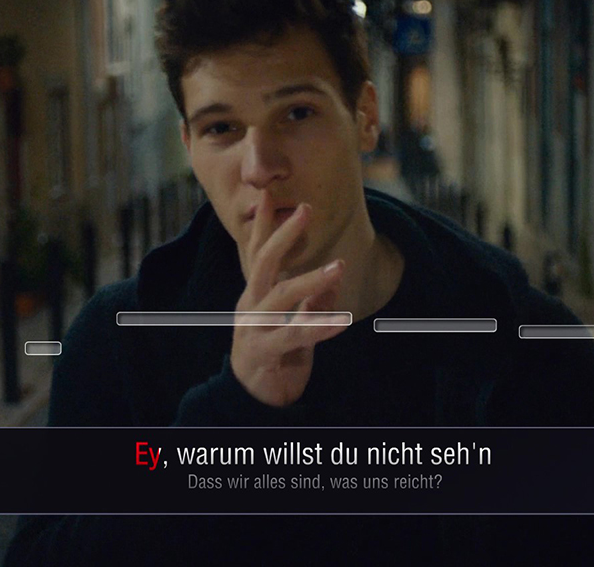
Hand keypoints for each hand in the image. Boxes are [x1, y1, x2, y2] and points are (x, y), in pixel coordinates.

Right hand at [230, 192, 346, 406]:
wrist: (252, 399)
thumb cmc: (273, 355)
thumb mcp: (293, 322)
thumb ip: (313, 299)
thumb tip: (335, 272)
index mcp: (255, 295)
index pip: (258, 252)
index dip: (265, 224)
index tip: (269, 194)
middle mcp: (250, 305)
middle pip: (264, 262)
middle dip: (284, 234)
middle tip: (305, 209)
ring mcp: (254, 328)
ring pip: (281, 296)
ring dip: (311, 279)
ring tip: (338, 267)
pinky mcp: (265, 352)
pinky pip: (295, 335)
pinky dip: (321, 326)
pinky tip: (343, 320)